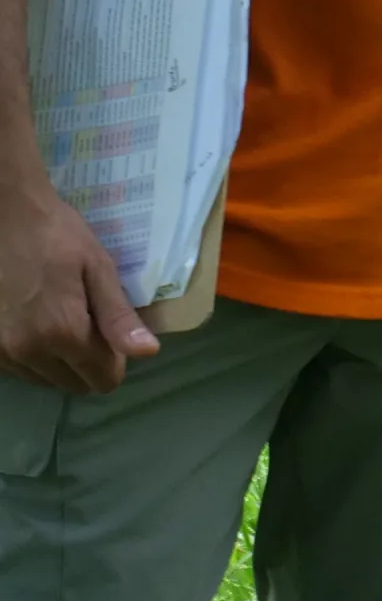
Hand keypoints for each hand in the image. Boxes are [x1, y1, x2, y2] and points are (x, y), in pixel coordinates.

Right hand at [0, 177, 158, 391]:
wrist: (5, 216)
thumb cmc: (57, 236)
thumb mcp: (98, 268)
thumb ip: (118, 316)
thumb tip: (148, 353)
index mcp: (62, 333)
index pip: (101, 379)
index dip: (117, 361)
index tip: (113, 332)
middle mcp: (27, 352)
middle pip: (74, 384)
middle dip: (90, 362)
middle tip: (90, 321)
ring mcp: (1, 353)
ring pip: (45, 380)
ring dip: (60, 361)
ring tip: (62, 317)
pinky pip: (20, 369)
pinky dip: (35, 356)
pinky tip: (38, 323)